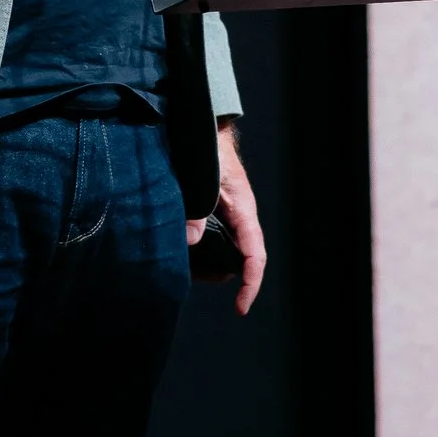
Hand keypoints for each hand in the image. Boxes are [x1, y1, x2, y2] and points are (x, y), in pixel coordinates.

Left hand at [188, 121, 266, 315]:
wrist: (204, 130)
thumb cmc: (210, 150)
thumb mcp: (204, 178)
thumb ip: (199, 207)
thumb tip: (191, 239)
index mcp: (244, 210)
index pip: (254, 255)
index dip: (251, 283)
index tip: (241, 306)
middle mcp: (238, 217)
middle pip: (239, 259)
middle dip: (222, 276)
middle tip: (198, 282)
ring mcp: (226, 215)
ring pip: (223, 251)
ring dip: (208, 265)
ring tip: (187, 271)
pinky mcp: (212, 212)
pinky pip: (210, 239)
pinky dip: (198, 251)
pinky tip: (182, 253)